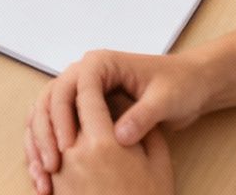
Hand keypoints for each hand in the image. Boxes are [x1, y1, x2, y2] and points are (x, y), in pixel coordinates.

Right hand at [25, 50, 209, 190]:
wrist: (191, 84)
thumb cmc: (181, 84)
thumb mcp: (165, 99)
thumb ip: (142, 116)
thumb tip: (120, 137)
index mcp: (103, 63)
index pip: (72, 86)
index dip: (65, 116)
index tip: (68, 146)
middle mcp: (88, 74)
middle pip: (52, 98)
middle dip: (48, 131)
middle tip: (53, 162)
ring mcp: (85, 90)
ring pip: (49, 112)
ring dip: (43, 140)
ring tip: (46, 171)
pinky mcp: (87, 108)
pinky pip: (59, 124)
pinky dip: (51, 144)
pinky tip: (50, 168)